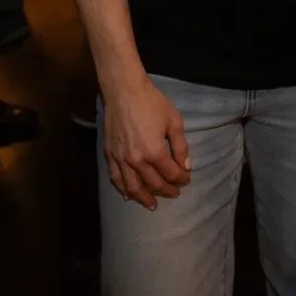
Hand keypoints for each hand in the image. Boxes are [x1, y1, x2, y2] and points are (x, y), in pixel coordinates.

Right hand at [101, 75, 191, 210]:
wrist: (124, 90)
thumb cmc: (151, 102)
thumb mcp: (174, 121)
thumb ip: (180, 146)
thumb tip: (185, 166)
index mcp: (154, 152)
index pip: (170, 173)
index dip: (181, 178)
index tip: (186, 179)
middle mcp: (136, 160)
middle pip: (153, 183)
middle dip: (166, 190)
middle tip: (174, 193)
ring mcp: (120, 158)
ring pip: (132, 187)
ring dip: (143, 198)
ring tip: (152, 204)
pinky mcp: (109, 154)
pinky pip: (115, 178)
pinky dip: (122, 189)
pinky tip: (127, 195)